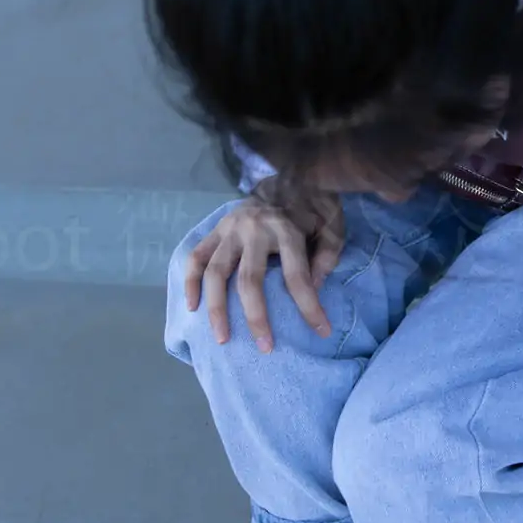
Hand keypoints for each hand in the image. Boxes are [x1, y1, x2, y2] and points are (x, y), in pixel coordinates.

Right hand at [182, 180, 346, 351]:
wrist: (288, 175)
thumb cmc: (313, 209)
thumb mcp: (332, 228)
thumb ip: (327, 257)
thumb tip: (313, 288)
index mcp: (286, 229)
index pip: (297, 275)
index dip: (309, 306)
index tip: (322, 331)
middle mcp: (253, 229)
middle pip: (248, 280)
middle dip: (256, 318)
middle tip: (265, 348)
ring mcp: (230, 229)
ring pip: (215, 273)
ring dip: (217, 308)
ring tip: (222, 339)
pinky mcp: (216, 229)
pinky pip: (196, 257)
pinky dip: (191, 282)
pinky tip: (193, 307)